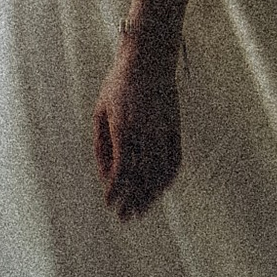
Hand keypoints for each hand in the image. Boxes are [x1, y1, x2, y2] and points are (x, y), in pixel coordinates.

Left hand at [94, 29, 181, 219]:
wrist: (149, 58)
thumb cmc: (118, 85)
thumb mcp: (100, 111)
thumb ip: (101, 144)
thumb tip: (104, 175)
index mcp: (124, 127)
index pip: (121, 169)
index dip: (115, 190)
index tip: (110, 204)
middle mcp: (146, 131)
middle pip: (141, 176)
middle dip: (133, 200)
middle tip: (126, 218)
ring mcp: (164, 130)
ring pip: (159, 172)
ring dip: (151, 194)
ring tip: (142, 210)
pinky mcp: (176, 127)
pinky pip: (175, 160)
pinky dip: (168, 178)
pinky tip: (160, 190)